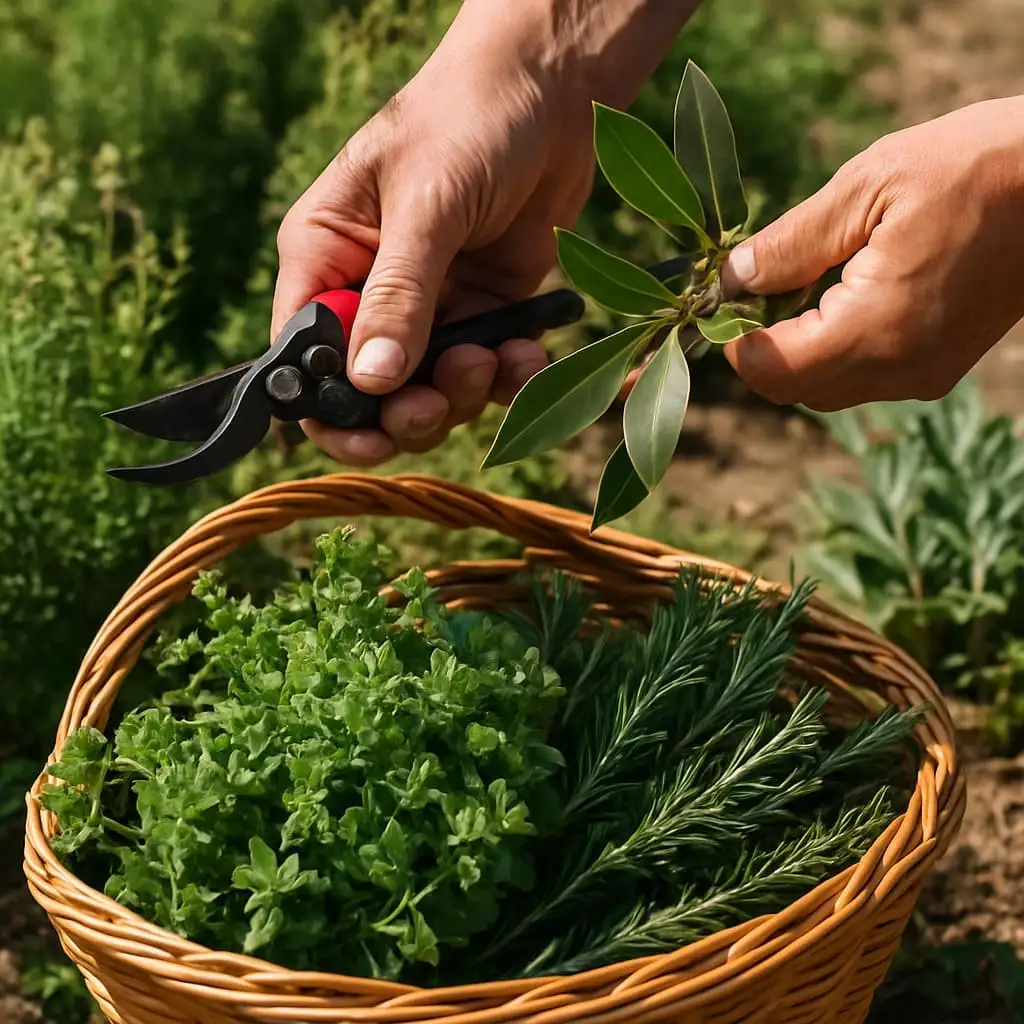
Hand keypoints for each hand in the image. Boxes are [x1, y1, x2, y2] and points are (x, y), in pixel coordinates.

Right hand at [272, 0, 698, 465]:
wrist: (552, 90)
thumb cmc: (468, 122)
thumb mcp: (426, 205)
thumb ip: (398, 296)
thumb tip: (370, 383)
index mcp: (325, 255)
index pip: (303, 354)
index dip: (328, 406)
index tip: (370, 431)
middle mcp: (369, 290)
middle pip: (366, 390)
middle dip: (404, 410)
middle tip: (438, 402)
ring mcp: (429, 306)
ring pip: (428, 391)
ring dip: (459, 394)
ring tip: (491, 357)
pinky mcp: (482, 311)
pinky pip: (484, 372)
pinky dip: (504, 377)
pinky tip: (525, 354)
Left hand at [720, 96, 1023, 411]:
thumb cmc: (974, 167)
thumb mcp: (869, 186)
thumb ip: (791, 243)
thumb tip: (732, 280)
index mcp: (878, 328)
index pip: (771, 372)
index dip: (735, 339)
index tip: (729, 295)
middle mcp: (900, 370)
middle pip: (792, 389)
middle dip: (762, 344)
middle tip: (761, 284)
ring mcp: (923, 376)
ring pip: (823, 389)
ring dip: (796, 348)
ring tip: (805, 281)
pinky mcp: (937, 368)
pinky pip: (861, 377)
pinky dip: (833, 348)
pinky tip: (843, 292)